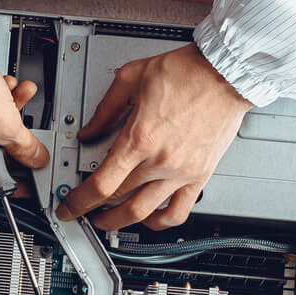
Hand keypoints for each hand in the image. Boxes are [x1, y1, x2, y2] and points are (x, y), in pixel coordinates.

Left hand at [55, 44, 251, 229]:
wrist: (226, 73)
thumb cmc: (186, 72)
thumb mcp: (131, 78)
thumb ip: (105, 110)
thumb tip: (89, 131)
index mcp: (139, 138)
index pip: (101, 185)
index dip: (78, 202)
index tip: (69, 207)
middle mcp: (160, 160)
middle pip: (118, 200)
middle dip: (94, 210)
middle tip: (84, 209)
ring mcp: (181, 172)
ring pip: (145, 213)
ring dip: (121, 221)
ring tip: (110, 219)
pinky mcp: (200, 175)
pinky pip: (179, 211)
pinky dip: (161, 222)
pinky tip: (150, 218)